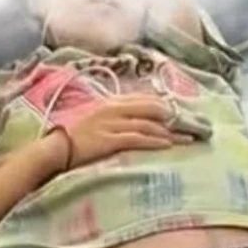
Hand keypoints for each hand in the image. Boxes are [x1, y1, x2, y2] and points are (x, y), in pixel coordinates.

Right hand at [59, 95, 191, 167]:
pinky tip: (167, 145)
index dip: (165, 105)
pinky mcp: (109, 139)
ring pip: (148, 125)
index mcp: (111, 102)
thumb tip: (137, 121)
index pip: (144, 99)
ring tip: (186, 139)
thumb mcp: (96, 119)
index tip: (181, 113)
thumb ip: (115, 116)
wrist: (56, 148)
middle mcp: (113, 109)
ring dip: (169, 132)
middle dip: (173, 117)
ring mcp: (111, 123)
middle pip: (151, 109)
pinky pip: (137, 138)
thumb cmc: (76, 136)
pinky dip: (154, 141)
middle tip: (191, 125)